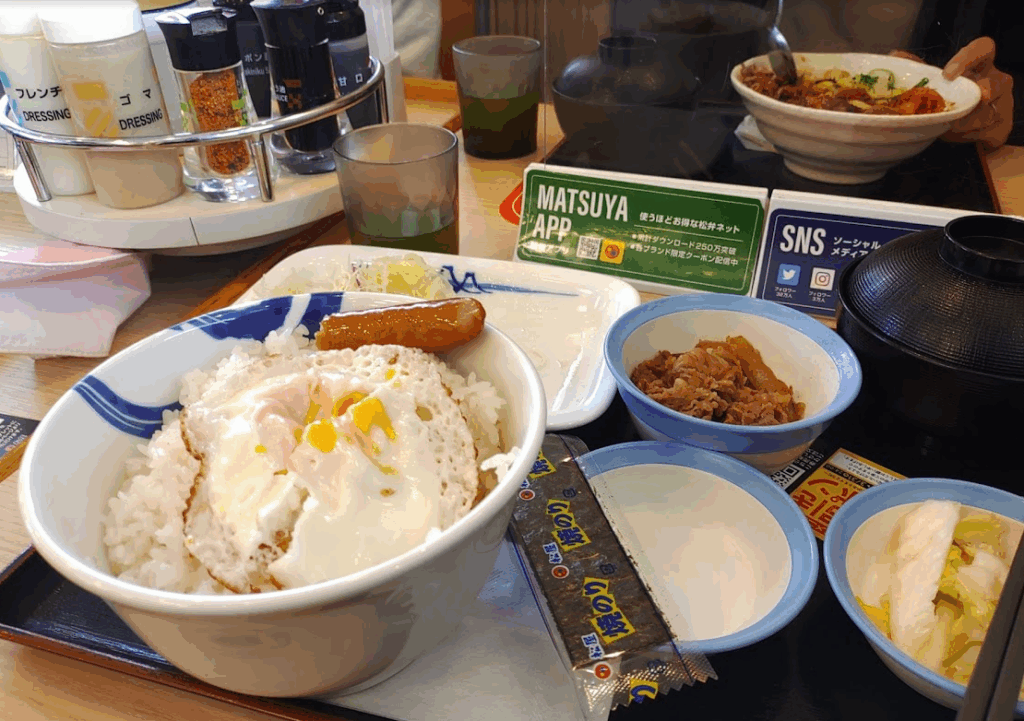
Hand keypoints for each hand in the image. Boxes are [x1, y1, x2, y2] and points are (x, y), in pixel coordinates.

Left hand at [891, 38, 1013, 150]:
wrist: (963, 129)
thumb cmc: (948, 98)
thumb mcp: (932, 82)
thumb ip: (915, 67)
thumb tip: (897, 57)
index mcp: (980, 64)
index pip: (983, 48)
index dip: (968, 58)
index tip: (947, 74)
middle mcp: (997, 80)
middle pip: (995, 85)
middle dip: (975, 100)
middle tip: (955, 112)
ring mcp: (1004, 103)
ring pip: (987, 114)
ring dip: (963, 125)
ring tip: (948, 127)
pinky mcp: (1003, 126)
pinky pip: (987, 133)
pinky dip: (968, 137)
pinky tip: (958, 135)